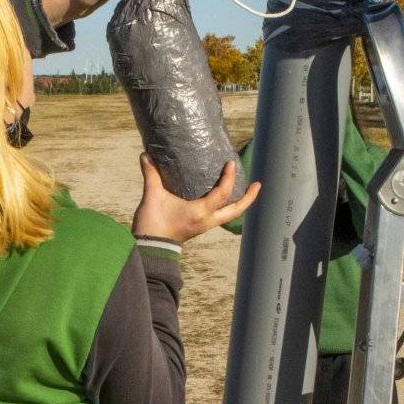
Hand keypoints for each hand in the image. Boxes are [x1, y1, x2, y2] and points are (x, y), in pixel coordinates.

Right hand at [134, 157, 258, 243]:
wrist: (150, 248)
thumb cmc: (153, 223)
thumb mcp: (152, 196)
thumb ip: (151, 174)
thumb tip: (145, 155)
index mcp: (200, 212)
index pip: (222, 193)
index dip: (229, 177)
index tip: (231, 163)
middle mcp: (207, 220)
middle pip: (236, 211)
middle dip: (249, 198)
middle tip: (258, 184)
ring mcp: (205, 226)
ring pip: (229, 215)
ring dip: (239, 203)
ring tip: (244, 189)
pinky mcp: (199, 228)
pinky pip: (219, 216)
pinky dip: (225, 206)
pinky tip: (221, 198)